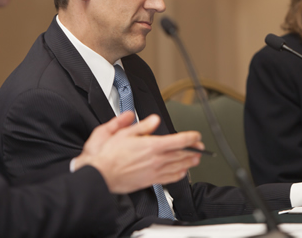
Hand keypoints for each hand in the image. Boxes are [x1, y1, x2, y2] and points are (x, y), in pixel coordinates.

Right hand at [75, 111, 202, 193]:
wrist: (101, 174)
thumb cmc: (109, 155)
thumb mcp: (123, 133)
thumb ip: (142, 126)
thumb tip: (154, 120)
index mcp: (151, 145)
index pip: (178, 141)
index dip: (190, 138)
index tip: (196, 136)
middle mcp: (155, 160)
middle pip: (181, 154)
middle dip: (193, 150)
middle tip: (200, 148)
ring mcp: (154, 172)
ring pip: (178, 166)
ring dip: (189, 162)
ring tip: (196, 159)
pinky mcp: (150, 181)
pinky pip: (170, 179)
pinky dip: (179, 175)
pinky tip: (182, 172)